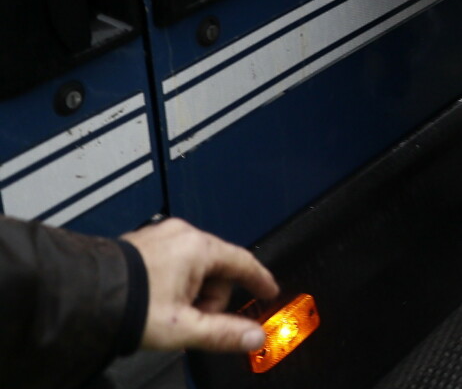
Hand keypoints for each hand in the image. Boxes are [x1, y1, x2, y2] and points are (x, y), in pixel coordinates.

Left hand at [122, 218, 277, 352]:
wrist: (83, 296)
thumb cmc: (130, 306)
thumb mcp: (183, 327)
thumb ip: (224, 333)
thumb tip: (254, 337)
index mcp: (198, 247)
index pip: (243, 261)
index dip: (259, 279)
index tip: (267, 290)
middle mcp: (182, 234)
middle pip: (217, 268)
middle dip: (211, 297)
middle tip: (194, 319)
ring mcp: (160, 236)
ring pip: (194, 265)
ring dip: (191, 291)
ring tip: (169, 313)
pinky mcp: (142, 243)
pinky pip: (173, 261)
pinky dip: (173, 282)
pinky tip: (157, 302)